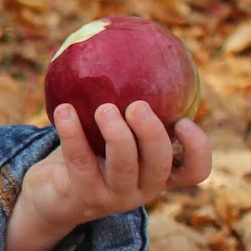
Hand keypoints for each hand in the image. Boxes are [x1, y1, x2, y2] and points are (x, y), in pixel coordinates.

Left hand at [3, 101, 212, 250]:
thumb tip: (135, 52)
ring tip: (104, 108)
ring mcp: (113, 197)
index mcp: (159, 174)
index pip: (195, 171)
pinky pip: (80, 160)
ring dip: (116, 134)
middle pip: (160, 164)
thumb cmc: (91, 156)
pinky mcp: (82, 196)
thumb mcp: (115, 139)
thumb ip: (131, 113)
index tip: (184, 121)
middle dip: (151, 133)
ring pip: (123, 165)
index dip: (198, 149)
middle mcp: (142, 190)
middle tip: (137, 106)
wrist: (51, 198)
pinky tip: (64, 110)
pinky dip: (72, 133)